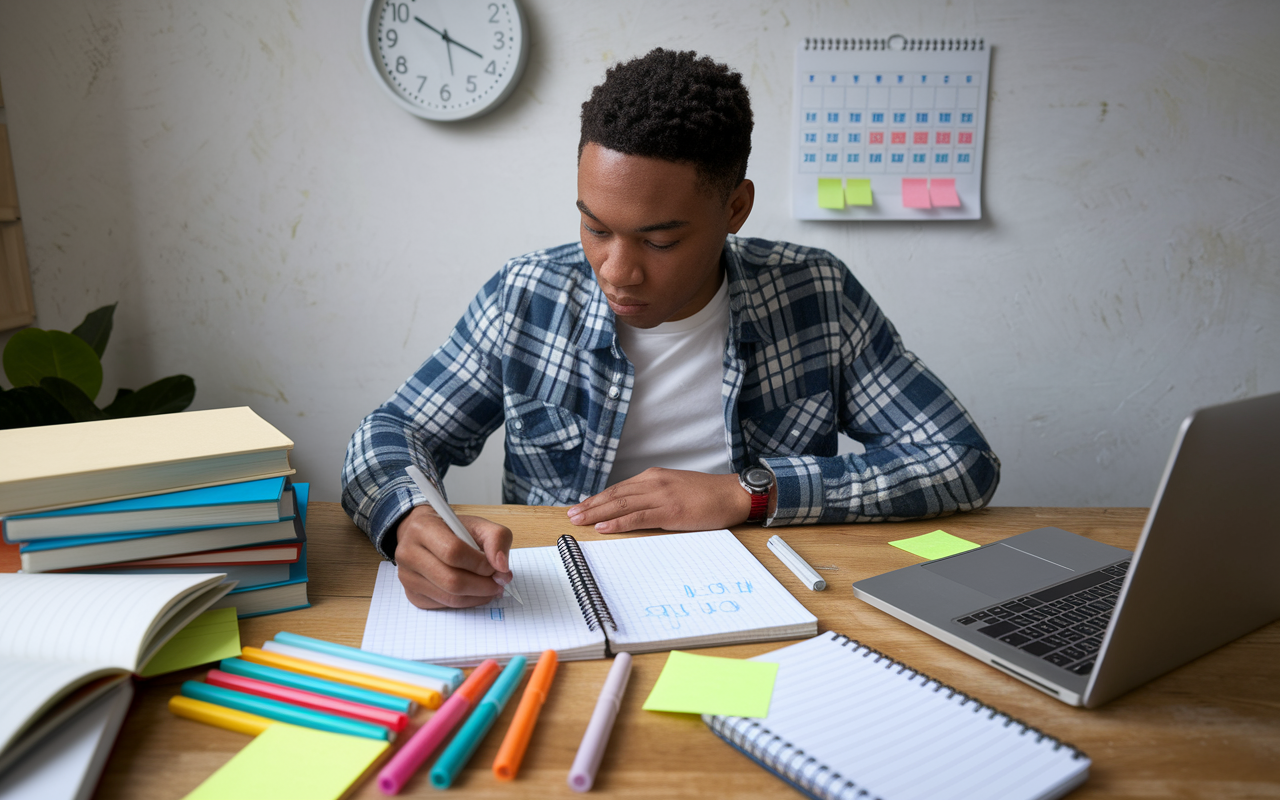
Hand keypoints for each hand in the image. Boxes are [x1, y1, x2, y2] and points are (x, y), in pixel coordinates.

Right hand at [393, 505, 512, 608]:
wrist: (423, 535)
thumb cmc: (452, 529)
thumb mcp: (478, 524)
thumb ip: (497, 539)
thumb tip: (502, 567)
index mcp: (422, 528)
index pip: (453, 552)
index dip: (480, 564)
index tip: (497, 566)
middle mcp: (408, 554)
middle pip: (451, 580)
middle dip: (483, 585)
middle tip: (499, 582)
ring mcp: (407, 577)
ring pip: (449, 598)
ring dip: (478, 596)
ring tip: (491, 588)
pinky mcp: (412, 595)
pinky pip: (444, 606)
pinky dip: (466, 602)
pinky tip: (474, 592)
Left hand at [566, 469, 752, 533]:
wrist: (732, 495)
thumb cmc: (707, 495)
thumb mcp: (675, 489)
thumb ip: (654, 495)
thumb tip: (633, 508)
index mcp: (653, 476)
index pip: (618, 489)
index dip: (597, 499)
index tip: (581, 506)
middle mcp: (653, 482)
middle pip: (614, 495)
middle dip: (590, 505)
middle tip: (570, 515)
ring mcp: (661, 496)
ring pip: (621, 505)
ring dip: (597, 514)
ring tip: (579, 521)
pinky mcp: (669, 511)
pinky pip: (637, 517)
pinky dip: (617, 523)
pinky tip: (603, 527)